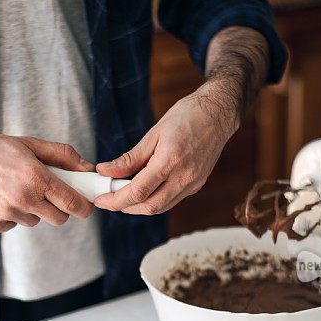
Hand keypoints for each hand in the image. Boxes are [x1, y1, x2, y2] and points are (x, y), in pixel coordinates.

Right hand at [0, 132, 94, 231]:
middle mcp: (23, 198)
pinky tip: (0, 197)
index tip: (86, 206)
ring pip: (35, 221)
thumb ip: (62, 155)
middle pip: (59, 219)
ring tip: (15, 189)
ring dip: (33, 210)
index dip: (84, 207)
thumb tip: (87, 168)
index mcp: (36, 177)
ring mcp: (7, 213)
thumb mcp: (30, 144)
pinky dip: (12, 215)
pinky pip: (15, 225)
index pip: (72, 203)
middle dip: (59, 208)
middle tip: (49, 194)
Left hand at [94, 81, 238, 214]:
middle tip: (109, 200)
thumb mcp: (153, 134)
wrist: (219, 113)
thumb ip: (130, 158)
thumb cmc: (188, 116)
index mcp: (171, 160)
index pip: (139, 191)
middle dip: (125, 207)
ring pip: (161, 207)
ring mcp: (194, 183)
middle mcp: (185, 176)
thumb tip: (106, 171)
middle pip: (150, 207)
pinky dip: (155, 199)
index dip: (116, 200)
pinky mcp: (197, 184)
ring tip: (123, 194)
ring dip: (140, 206)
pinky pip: (172, 199)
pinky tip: (144, 188)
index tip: (101, 200)